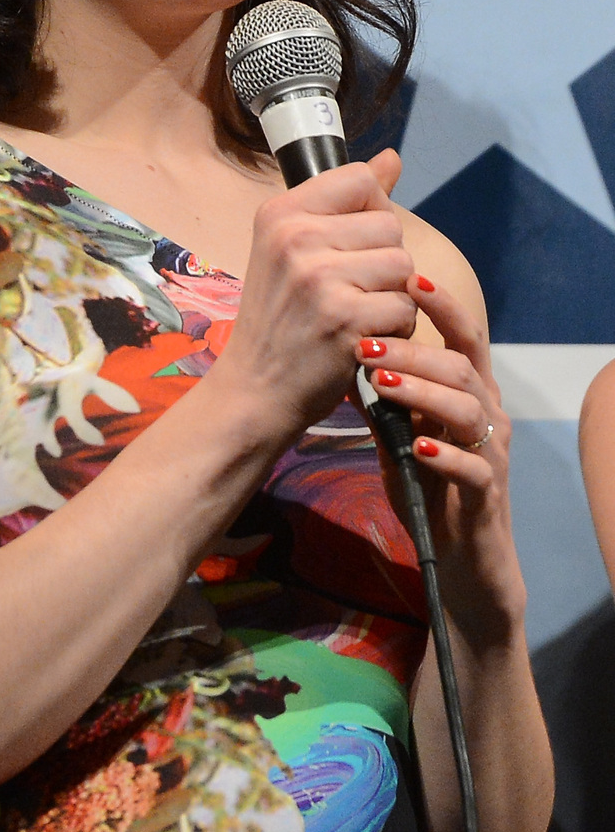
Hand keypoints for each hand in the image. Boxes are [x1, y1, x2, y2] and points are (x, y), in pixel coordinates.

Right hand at [210, 151, 419, 438]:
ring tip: (356, 314)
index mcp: (278, 213)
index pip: (360, 179)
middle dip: (384, 262)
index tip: (347, 243)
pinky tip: (363, 338)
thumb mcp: (294, 250)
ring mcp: (319, 277)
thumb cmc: (280, 317)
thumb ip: (345, 203)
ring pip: (403, 267)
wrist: (256, 386)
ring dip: (393, 297)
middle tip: (347, 291)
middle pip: (390, 226)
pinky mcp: (345, 318)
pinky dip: (395, 328)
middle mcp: (295, 237)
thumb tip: (392, 158)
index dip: (370, 211)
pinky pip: (406, 307)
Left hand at [355, 269, 525, 640]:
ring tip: (379, 380)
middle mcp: (486, 415)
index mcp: (468, 392)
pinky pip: (474, 468)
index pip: (464, 335)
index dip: (441, 305)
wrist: (460, 556)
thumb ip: (381, 391)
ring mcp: (490, 455)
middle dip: (414, 347)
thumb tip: (341, 344)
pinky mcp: (486, 495)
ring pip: (468, 408)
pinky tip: (414, 445)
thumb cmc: (428, 482)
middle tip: (365, 340)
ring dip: (421, 389)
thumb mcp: (398, 429)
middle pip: (461, 364)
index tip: (408, 276)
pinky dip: (444, 453)